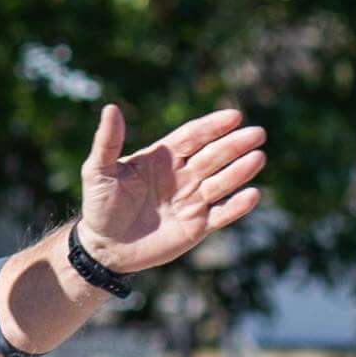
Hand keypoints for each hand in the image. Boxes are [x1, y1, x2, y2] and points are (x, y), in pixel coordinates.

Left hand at [75, 105, 267, 276]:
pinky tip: (252, 195)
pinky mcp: (197, 226)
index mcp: (164, 157)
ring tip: (258, 158)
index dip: (212, 126)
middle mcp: (183, 175)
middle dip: (234, 145)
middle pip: (213, 156)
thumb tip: (111, 109)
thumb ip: (107, 142)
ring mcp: (192, 200)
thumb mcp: (97, 171)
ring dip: (240, 171)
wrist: (103, 247)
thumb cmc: (99, 206)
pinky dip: (237, 206)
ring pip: (222, 182)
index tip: (233, 116)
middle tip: (257, 133)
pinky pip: (222, 214)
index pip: (193, 136)